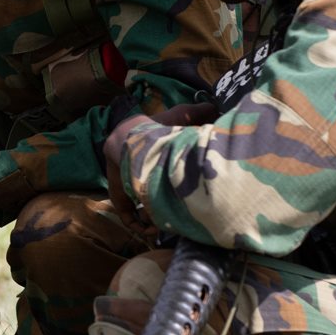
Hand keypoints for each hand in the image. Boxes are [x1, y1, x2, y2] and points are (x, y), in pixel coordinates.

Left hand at [102, 102, 214, 236]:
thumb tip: (216, 104)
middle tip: (179, 214)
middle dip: (163, 207)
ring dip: (153, 218)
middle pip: (153, 197)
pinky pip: (128, 217)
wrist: (131, 141)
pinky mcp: (119, 197)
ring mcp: (128, 187)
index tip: (186, 198)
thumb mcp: (182, 116)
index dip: (173, 188)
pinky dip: (138, 225)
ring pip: (141, 209)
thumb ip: (198, 112)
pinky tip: (150, 229)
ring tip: (165, 224)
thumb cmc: (157, 128)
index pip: (160, 176)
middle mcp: (140, 175)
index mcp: (152, 160)